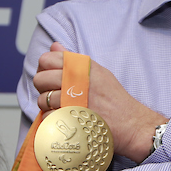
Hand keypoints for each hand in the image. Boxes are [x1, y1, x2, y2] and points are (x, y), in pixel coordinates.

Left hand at [32, 42, 163, 161]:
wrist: (130, 123)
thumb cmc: (115, 99)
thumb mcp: (99, 73)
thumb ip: (74, 60)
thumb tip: (54, 47)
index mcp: (81, 67)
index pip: (47, 59)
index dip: (45, 69)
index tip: (51, 77)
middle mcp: (76, 80)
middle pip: (40, 79)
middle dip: (43, 88)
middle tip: (54, 94)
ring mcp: (73, 99)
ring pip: (43, 99)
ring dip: (47, 106)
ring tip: (60, 108)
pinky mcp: (71, 118)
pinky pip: (48, 116)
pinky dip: (52, 119)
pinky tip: (63, 119)